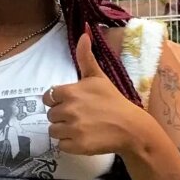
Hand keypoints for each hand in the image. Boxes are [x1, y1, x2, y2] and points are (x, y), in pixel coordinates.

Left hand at [43, 28, 145, 154]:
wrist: (131, 127)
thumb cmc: (114, 101)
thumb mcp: (98, 77)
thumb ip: (85, 57)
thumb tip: (83, 33)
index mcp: (71, 92)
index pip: (49, 97)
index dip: (57, 101)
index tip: (70, 103)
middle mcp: (69, 109)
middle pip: (51, 115)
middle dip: (62, 116)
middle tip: (80, 116)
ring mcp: (73, 129)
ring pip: (53, 131)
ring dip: (64, 131)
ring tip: (81, 128)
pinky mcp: (77, 146)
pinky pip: (61, 146)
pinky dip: (69, 144)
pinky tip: (83, 138)